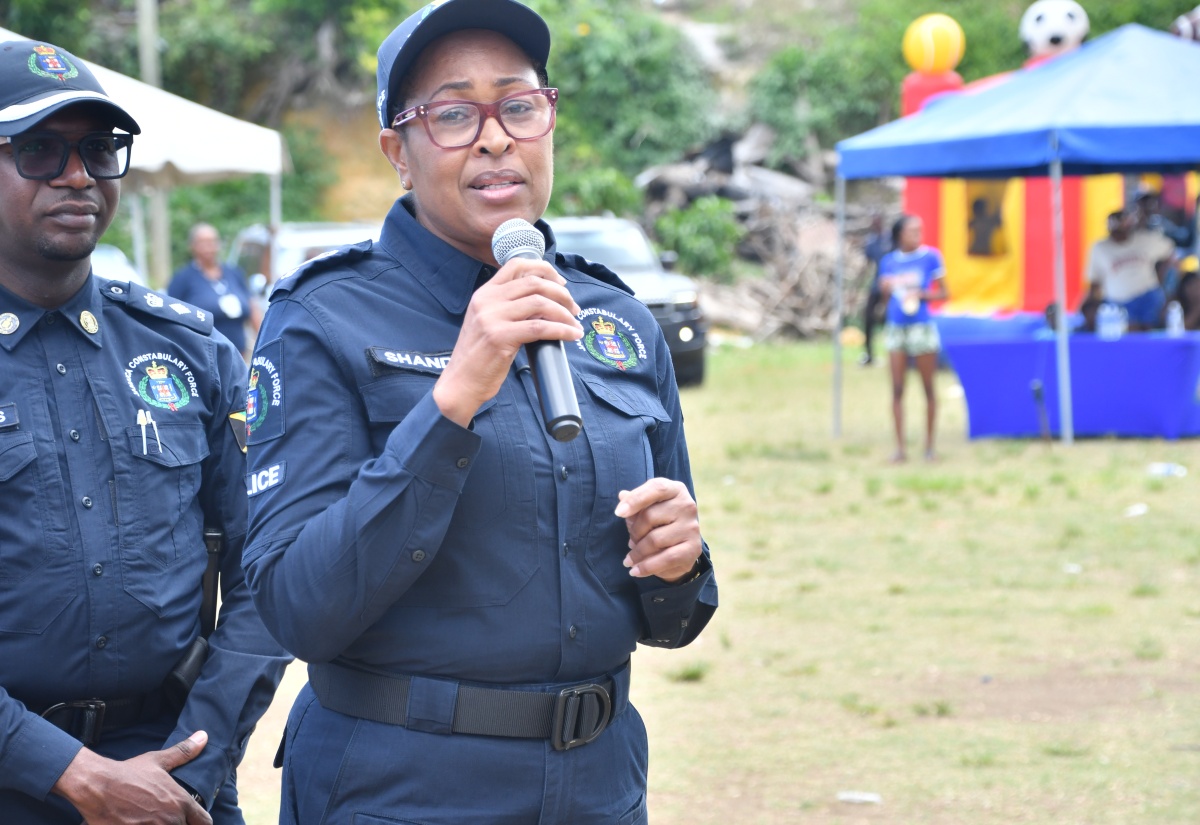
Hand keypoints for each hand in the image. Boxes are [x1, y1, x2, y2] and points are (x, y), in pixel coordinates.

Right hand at [52, 730, 211, 823]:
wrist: (97, 786)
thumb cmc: (128, 773)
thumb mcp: (158, 761)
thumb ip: (184, 752)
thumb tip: (203, 736)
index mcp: (181, 802)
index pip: (204, 822)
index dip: (198, 822)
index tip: (190, 820)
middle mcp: (171, 819)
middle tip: (165, 817)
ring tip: (150, 820)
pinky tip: (137, 823)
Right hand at [434, 257, 581, 425]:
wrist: (460, 383)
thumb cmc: (479, 358)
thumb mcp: (488, 323)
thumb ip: (509, 308)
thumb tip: (545, 304)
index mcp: (484, 294)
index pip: (517, 265)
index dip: (544, 269)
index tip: (561, 283)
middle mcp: (487, 301)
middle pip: (534, 283)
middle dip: (561, 294)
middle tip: (573, 308)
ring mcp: (492, 318)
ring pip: (540, 303)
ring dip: (564, 313)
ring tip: (574, 323)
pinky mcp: (500, 337)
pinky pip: (540, 328)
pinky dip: (562, 330)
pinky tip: (571, 335)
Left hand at [616, 478, 701, 582]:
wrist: (680, 546)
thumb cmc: (659, 521)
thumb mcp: (646, 508)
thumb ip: (635, 501)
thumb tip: (622, 496)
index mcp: (675, 490)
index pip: (656, 488)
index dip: (636, 499)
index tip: (618, 513)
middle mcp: (687, 505)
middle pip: (650, 517)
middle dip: (634, 532)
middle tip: (630, 542)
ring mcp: (692, 527)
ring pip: (654, 540)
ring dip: (637, 552)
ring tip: (629, 559)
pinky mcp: (693, 548)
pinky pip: (665, 559)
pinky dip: (646, 567)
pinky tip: (635, 571)